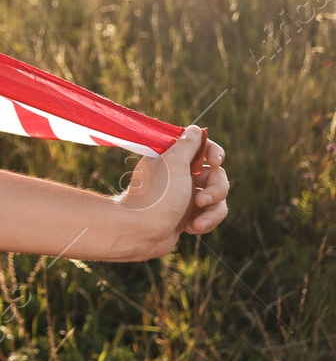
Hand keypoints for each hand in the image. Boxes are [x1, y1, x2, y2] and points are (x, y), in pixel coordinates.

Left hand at [116, 125, 229, 258]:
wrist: (142, 231)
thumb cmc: (158, 196)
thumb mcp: (174, 163)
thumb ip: (187, 145)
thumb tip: (195, 129)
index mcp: (174, 160)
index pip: (203, 148)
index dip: (214, 152)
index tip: (215, 161)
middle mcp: (181, 177)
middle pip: (217, 176)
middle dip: (215, 190)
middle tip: (200, 200)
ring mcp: (186, 197)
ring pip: (218, 199)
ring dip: (212, 212)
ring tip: (196, 223)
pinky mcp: (189, 216)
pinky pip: (211, 215)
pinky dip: (205, 222)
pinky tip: (190, 228)